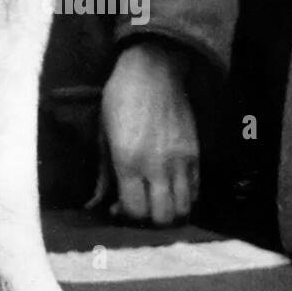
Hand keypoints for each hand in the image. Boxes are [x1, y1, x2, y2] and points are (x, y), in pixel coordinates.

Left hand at [93, 41, 199, 225]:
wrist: (154, 70)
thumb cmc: (120, 98)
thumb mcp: (103, 134)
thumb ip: (102, 174)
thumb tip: (94, 206)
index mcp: (128, 160)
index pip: (135, 211)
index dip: (126, 216)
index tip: (118, 206)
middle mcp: (157, 165)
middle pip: (163, 218)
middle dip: (148, 220)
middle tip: (138, 206)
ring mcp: (181, 161)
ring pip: (185, 209)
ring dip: (169, 212)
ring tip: (155, 199)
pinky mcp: (196, 154)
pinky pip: (196, 191)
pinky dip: (185, 198)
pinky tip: (170, 187)